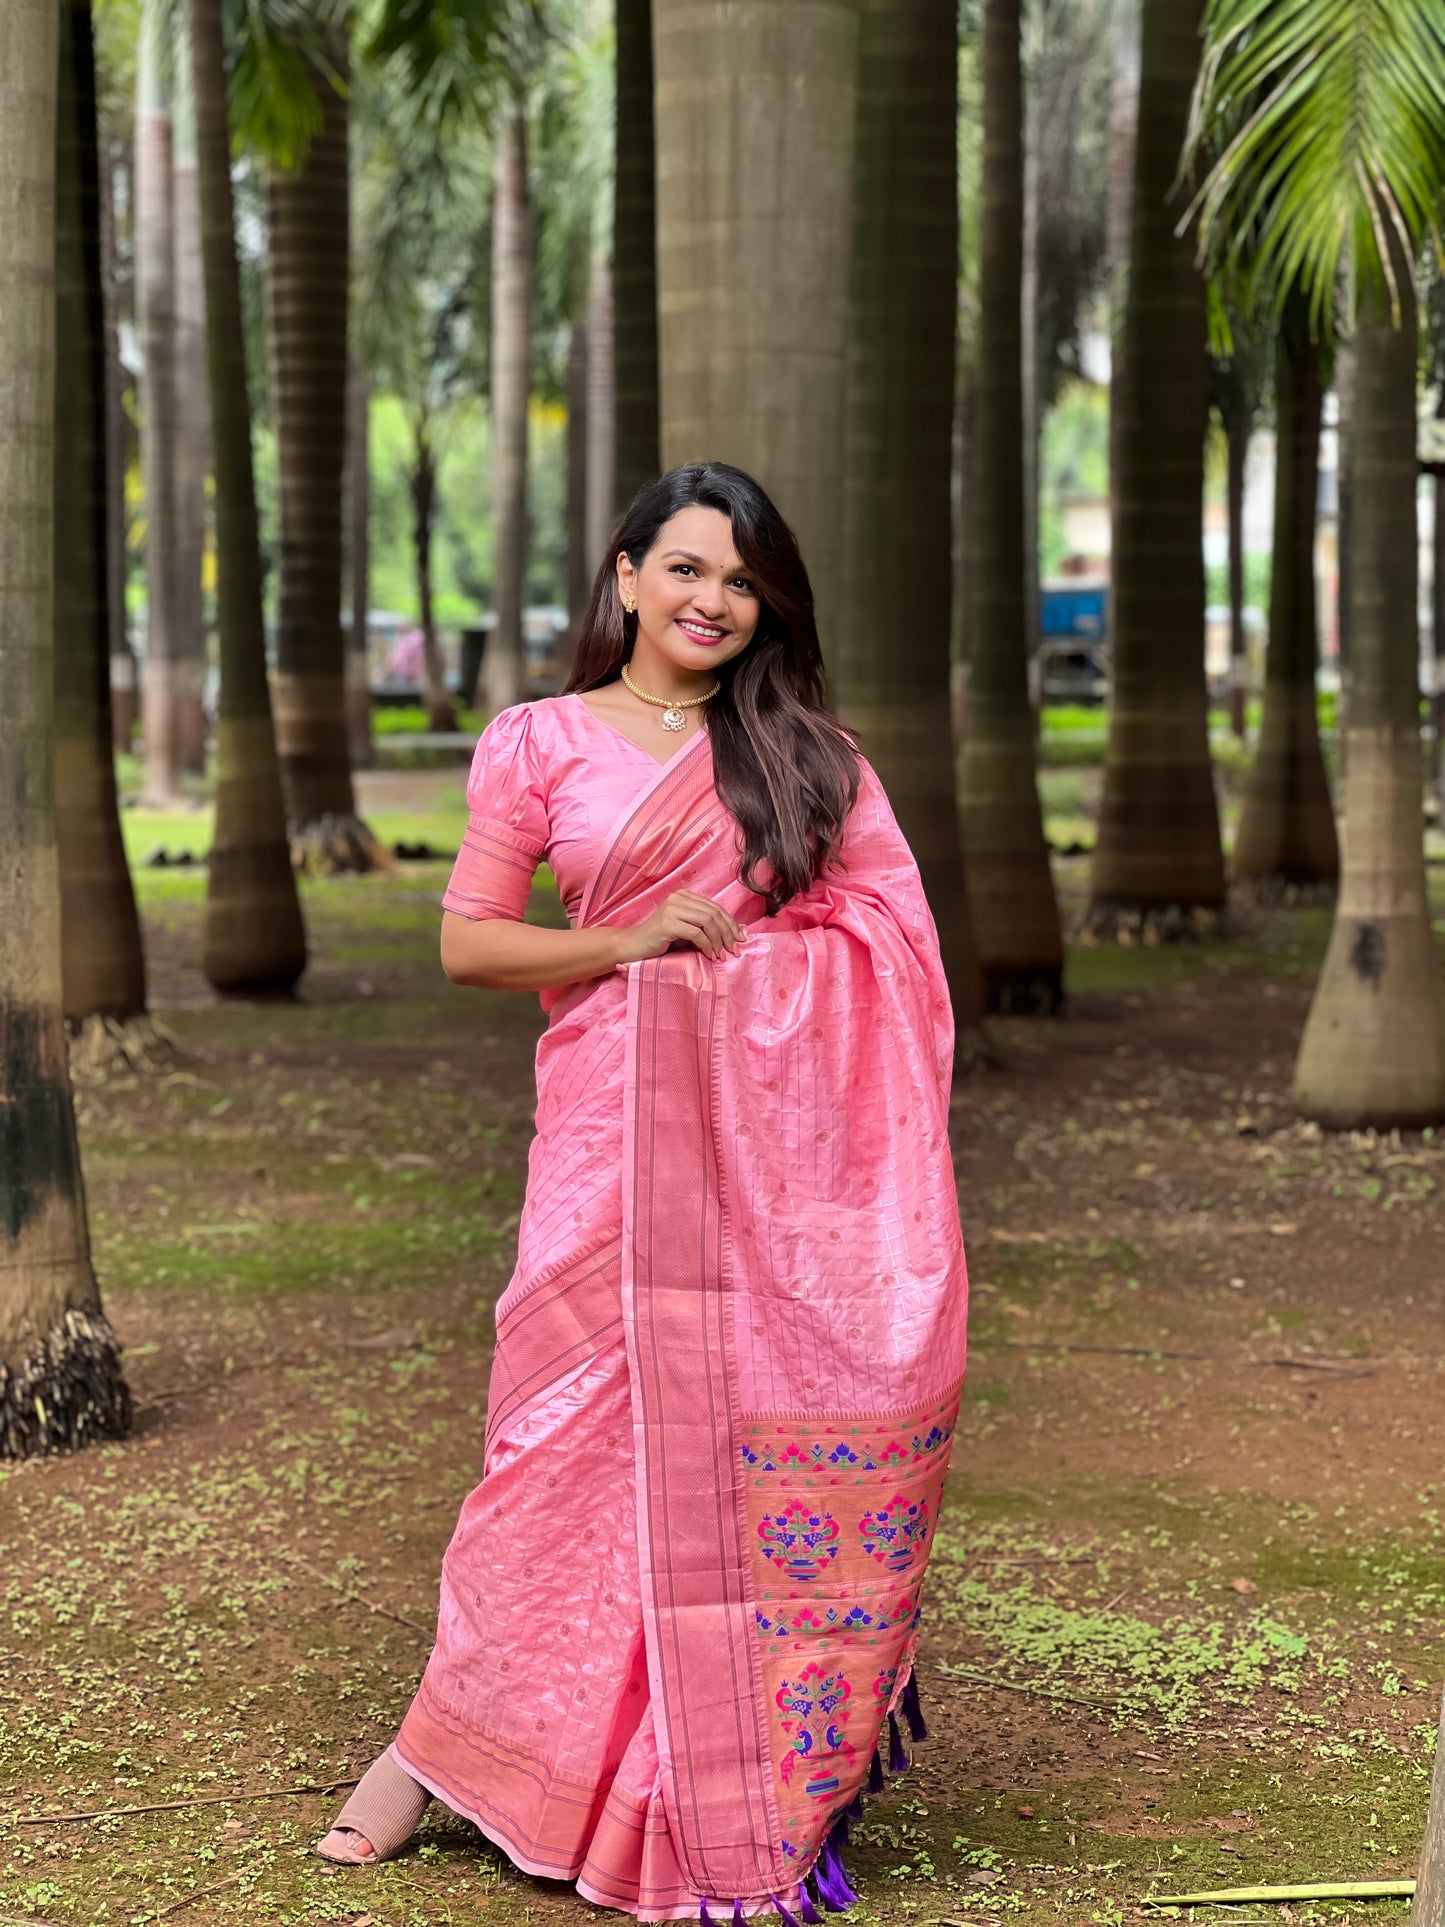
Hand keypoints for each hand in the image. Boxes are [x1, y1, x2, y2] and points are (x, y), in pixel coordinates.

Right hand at [613, 890, 748, 963]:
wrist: (634, 946)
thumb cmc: (663, 940)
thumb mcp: (691, 932)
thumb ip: (711, 928)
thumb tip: (743, 931)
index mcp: (685, 895)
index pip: (716, 907)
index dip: (731, 924)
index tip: (740, 940)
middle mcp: (678, 898)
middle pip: (714, 913)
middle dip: (728, 933)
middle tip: (733, 951)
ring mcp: (672, 909)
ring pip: (707, 921)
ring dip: (718, 940)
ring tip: (721, 955)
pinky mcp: (667, 923)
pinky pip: (696, 933)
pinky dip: (706, 945)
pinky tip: (708, 955)